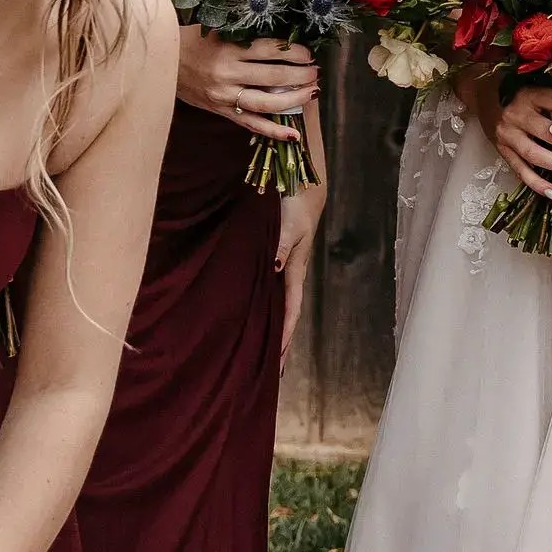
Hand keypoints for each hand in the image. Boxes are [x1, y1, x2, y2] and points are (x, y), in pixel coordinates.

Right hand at [179, 30, 320, 146]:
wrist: (160, 62)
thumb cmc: (190, 40)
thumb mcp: (216, 28)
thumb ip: (244, 34)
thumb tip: (281, 37)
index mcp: (228, 48)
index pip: (271, 50)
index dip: (295, 52)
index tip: (308, 53)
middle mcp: (228, 74)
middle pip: (274, 77)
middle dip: (301, 75)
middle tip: (316, 72)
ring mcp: (224, 96)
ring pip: (267, 103)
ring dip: (294, 100)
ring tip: (312, 93)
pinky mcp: (221, 112)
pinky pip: (251, 124)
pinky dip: (273, 131)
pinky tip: (294, 135)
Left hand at [274, 179, 325, 363]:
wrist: (299, 182)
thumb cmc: (295, 205)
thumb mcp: (289, 227)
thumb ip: (281, 248)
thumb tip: (274, 270)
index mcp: (295, 270)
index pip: (291, 310)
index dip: (286, 335)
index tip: (280, 360)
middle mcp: (288, 272)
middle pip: (284, 313)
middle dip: (281, 340)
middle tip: (273, 369)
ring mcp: (281, 265)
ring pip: (274, 303)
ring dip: (270, 325)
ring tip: (261, 350)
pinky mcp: (272, 255)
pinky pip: (266, 287)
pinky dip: (261, 304)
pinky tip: (252, 312)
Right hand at [490, 82, 551, 185]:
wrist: (483, 95)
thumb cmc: (519, 92)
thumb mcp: (540, 89)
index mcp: (530, 94)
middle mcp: (516, 114)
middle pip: (551, 133)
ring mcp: (507, 134)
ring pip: (537, 154)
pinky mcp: (501, 150)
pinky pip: (520, 170)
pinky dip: (536, 183)